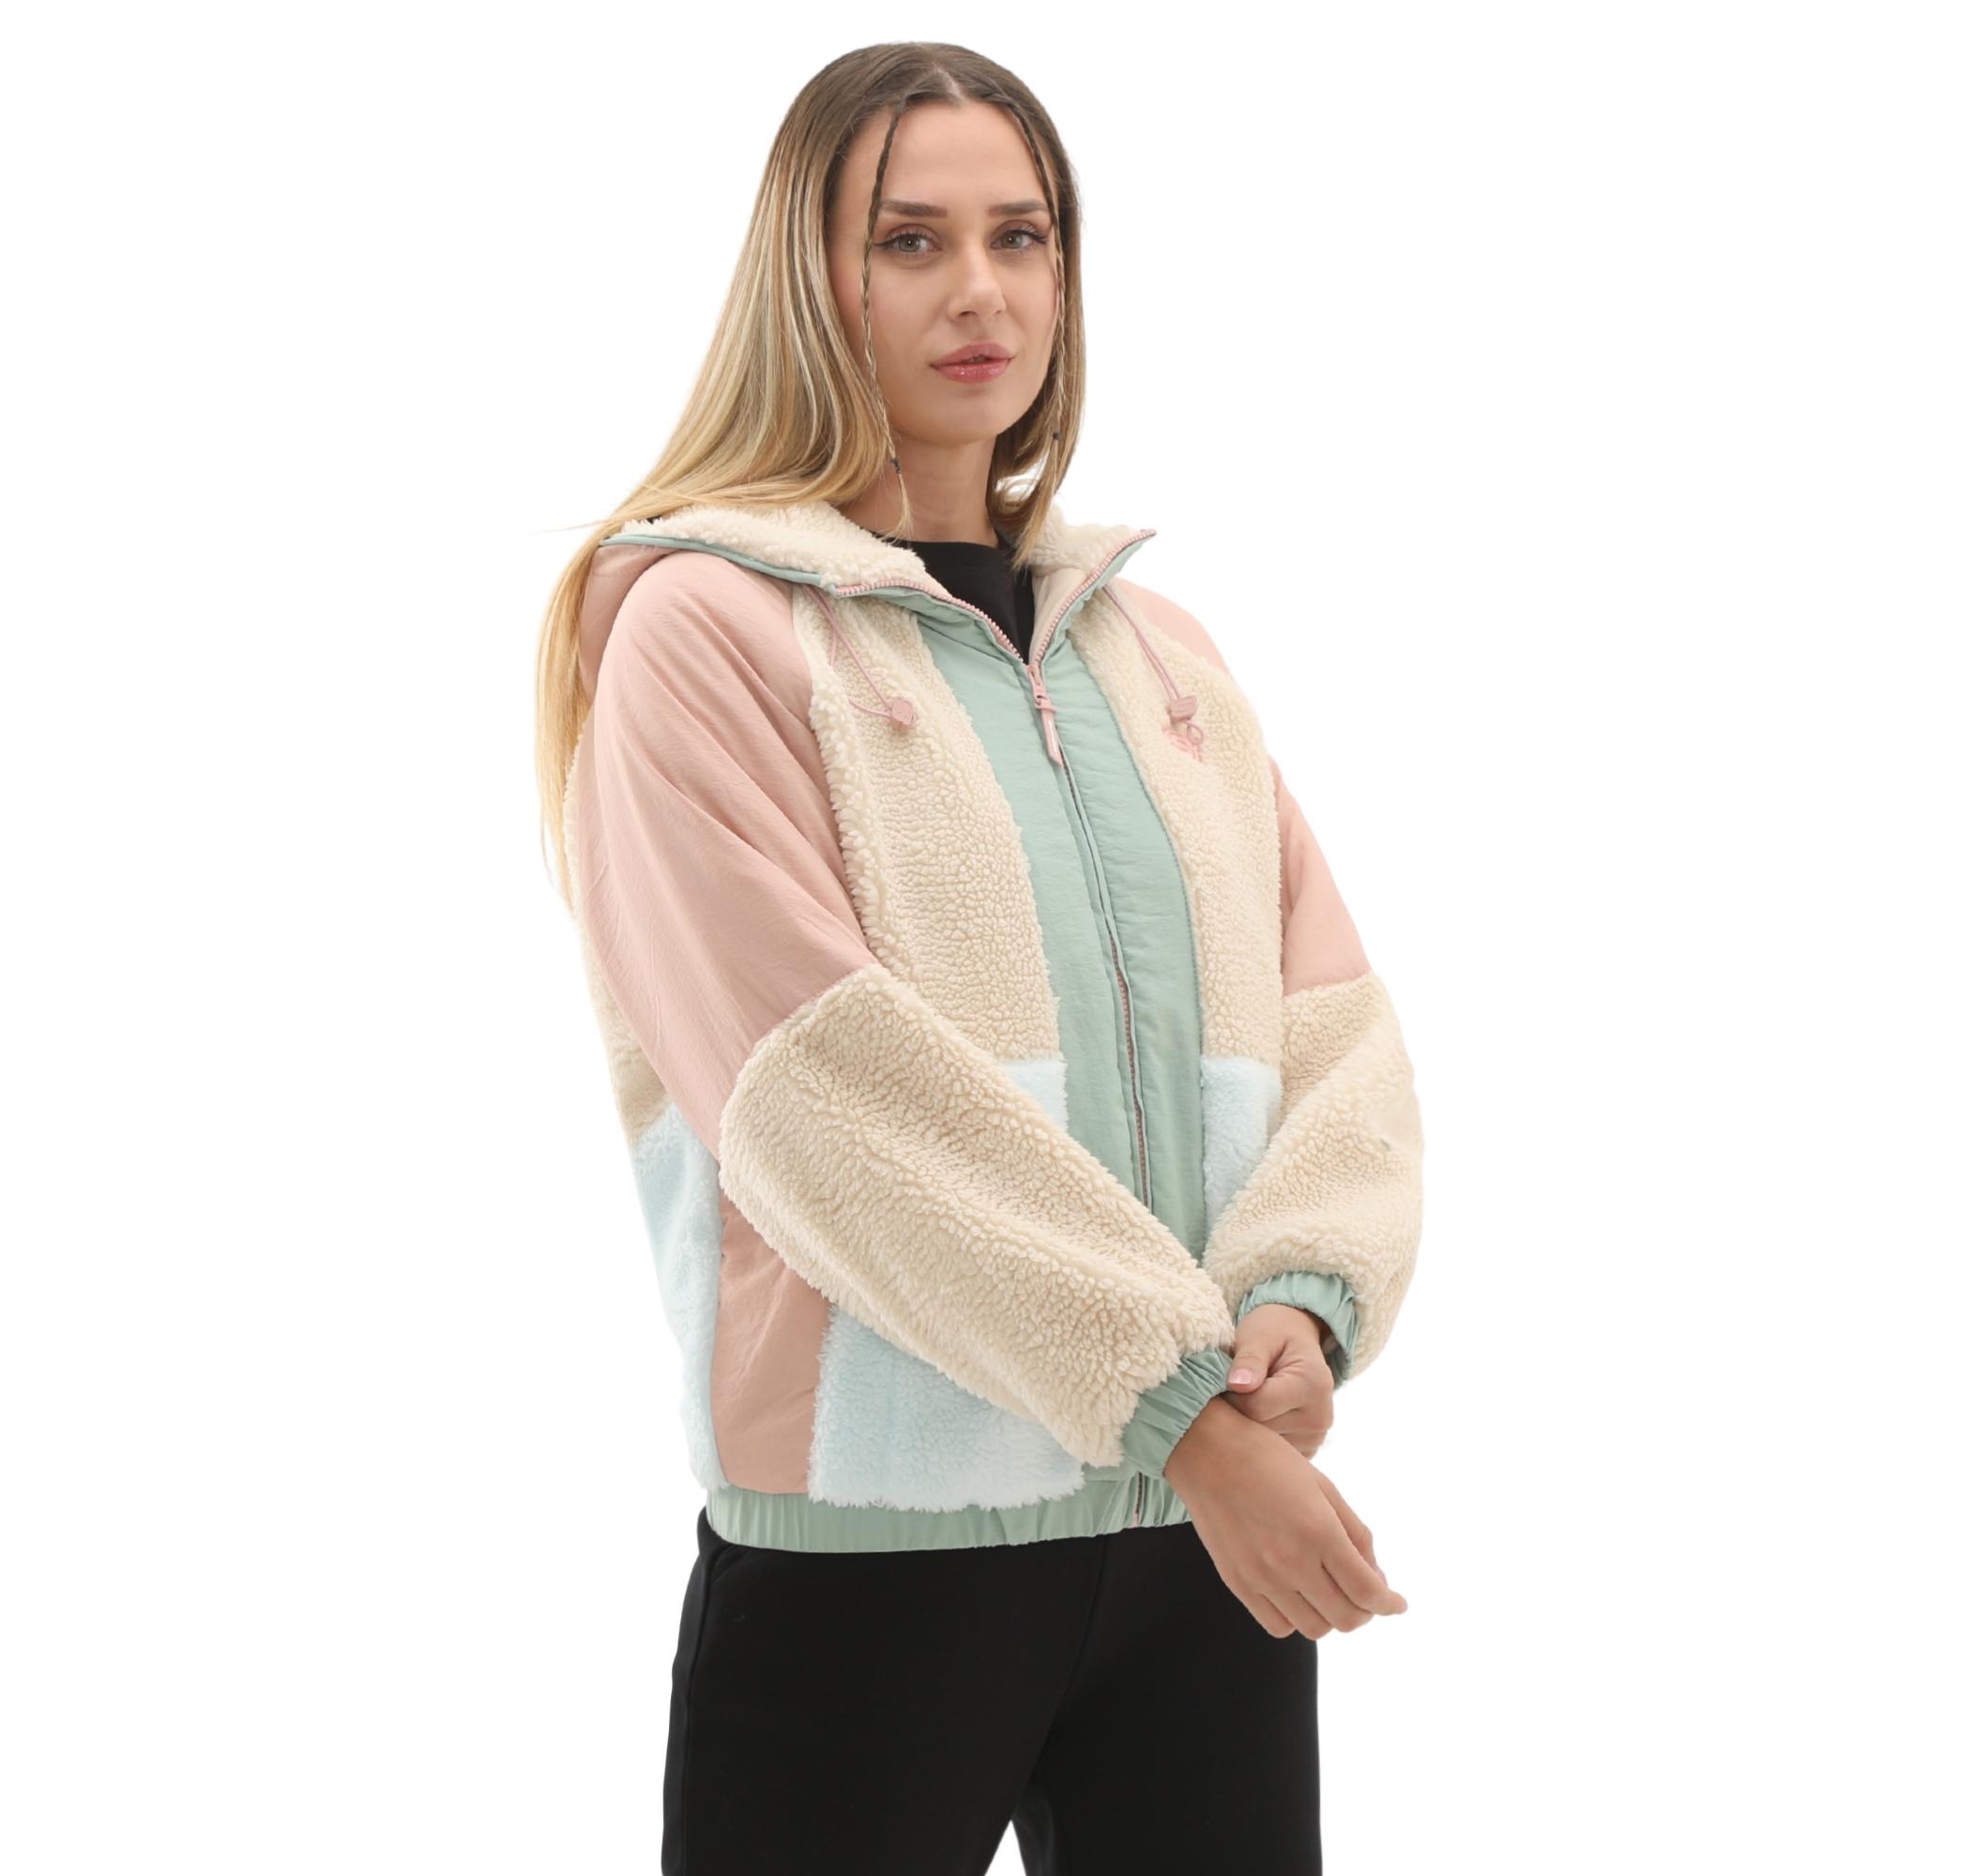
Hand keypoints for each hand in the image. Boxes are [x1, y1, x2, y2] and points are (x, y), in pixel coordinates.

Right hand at [1164, 1397, 1405, 1639]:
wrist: (1206, 1451)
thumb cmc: (1268, 1459)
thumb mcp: (1323, 1486)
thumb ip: (1355, 1533)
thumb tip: (1376, 1577)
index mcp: (1318, 1531)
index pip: (1367, 1592)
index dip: (1390, 1603)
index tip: (1397, 1603)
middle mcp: (1291, 1561)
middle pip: (1346, 1618)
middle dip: (1366, 1610)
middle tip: (1365, 1592)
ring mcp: (1261, 1577)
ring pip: (1314, 1629)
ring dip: (1332, 1616)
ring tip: (1330, 1591)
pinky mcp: (1237, 1583)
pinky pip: (1278, 1626)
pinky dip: (1297, 1618)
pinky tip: (1299, 1594)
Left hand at [1222, 1303, 1334, 1457]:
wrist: (1295, 1340)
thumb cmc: (1273, 1334)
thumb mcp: (1259, 1336)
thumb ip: (1249, 1359)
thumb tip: (1237, 1384)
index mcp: (1312, 1385)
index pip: (1256, 1406)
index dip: (1230, 1394)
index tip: (1221, 1379)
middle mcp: (1321, 1418)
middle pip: (1259, 1429)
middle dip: (1236, 1411)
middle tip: (1226, 1390)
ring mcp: (1315, 1439)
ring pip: (1261, 1446)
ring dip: (1244, 1426)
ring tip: (1243, 1401)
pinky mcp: (1305, 1452)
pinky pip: (1269, 1454)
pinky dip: (1255, 1438)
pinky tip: (1253, 1417)